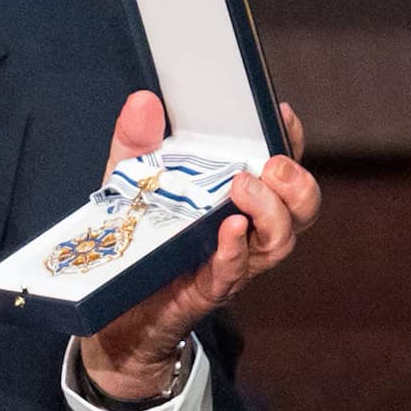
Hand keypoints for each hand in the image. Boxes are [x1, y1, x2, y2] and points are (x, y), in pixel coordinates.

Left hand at [79, 91, 320, 399]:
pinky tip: (230, 229)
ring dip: (270, 212)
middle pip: (298, 209)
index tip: (281, 113)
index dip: (289, 141)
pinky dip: (234, 250)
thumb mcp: (129, 180)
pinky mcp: (206, 291)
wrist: (112, 310)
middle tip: (271, 166)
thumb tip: (143, 101)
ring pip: (278, 243)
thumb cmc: (135, 239)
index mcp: (235, 197)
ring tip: (245, 188)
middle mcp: (244, 229)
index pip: (279, 168)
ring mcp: (230, 262)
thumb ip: (136, 142)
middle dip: (296, 184)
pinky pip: (232, 273)